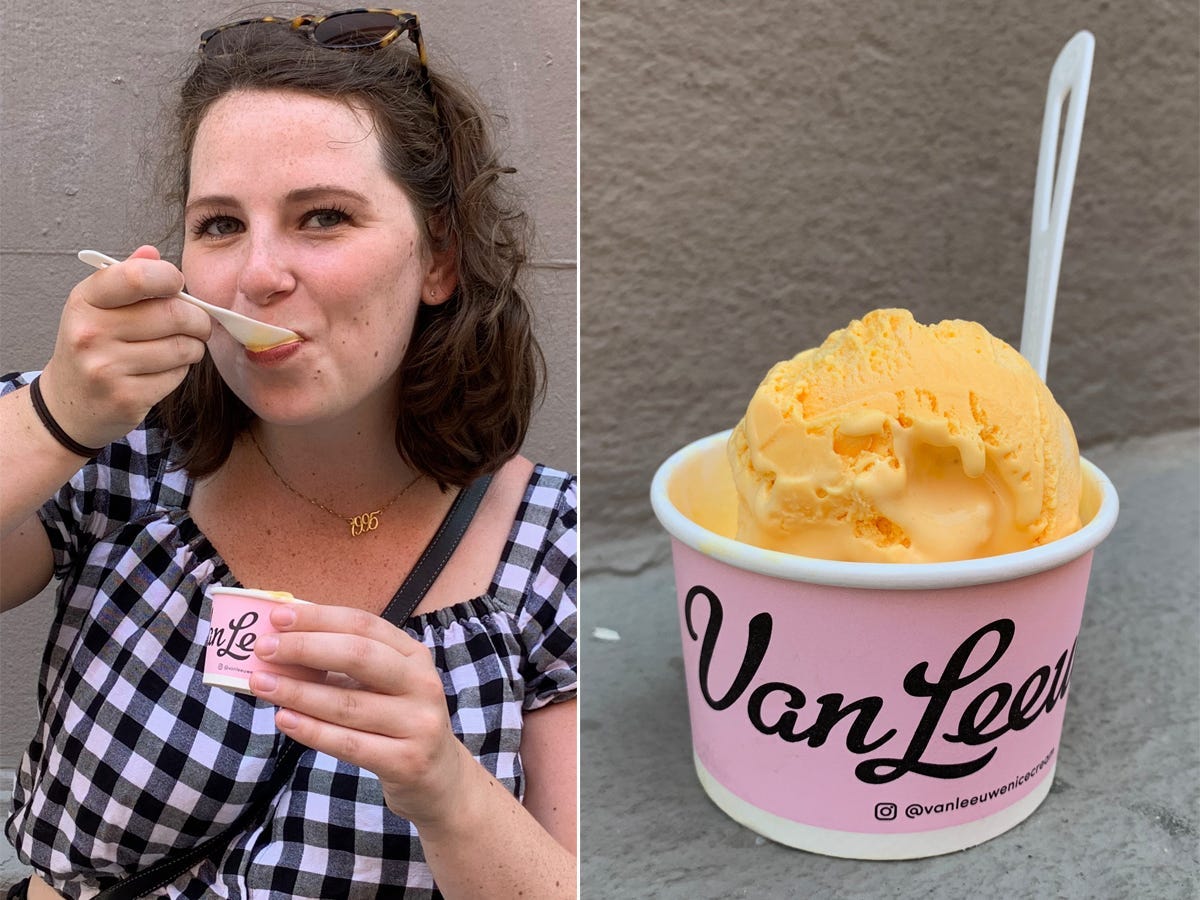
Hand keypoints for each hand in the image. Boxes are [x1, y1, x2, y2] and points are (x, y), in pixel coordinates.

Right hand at [39, 245, 211, 447]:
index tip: (177, 285)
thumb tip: (152, 252)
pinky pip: (178, 375)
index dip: (170, 277)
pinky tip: (166, 368)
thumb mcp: (99, 306)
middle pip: (174, 314)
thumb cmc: (93, 345)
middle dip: (198, 319)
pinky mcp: (126, 398)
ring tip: (182, 345)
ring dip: (194, 346)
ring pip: (183, 347)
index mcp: (84, 301)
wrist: (70, 402)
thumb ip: (127, 276)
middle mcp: (91, 333)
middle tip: (198, 323)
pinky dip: (182, 370)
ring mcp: (106, 369)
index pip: (136, 277)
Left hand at [249, 603, 467, 827]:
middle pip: (359, 656)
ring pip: (348, 704)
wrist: (439, 779)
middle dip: (306, 648)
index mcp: (414, 655)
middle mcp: (422, 684)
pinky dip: (312, 730)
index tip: (278, 617)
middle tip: (264, 648)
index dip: (320, 618)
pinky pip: (349, 744)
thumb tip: (284, 644)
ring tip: (261, 683)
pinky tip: (284, 719)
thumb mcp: (384, 685)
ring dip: (298, 692)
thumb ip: (344, 666)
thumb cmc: (398, 723)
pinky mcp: (406, 761)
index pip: (364, 625)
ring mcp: (418, 724)